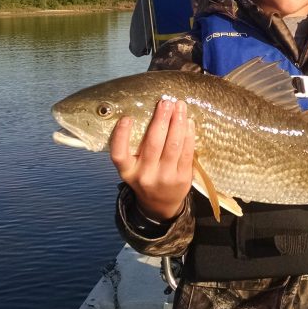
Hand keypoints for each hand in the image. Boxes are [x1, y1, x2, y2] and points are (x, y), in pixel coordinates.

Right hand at [110, 99, 195, 220]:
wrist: (160, 205)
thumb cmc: (146, 177)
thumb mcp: (133, 169)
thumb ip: (135, 148)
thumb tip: (149, 113)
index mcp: (128, 172)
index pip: (119, 154)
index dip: (121, 136)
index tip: (127, 118)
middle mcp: (145, 175)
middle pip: (153, 144)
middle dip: (160, 120)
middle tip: (165, 102)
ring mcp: (165, 178)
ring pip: (173, 146)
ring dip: (177, 123)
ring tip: (179, 106)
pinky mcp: (182, 178)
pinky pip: (187, 153)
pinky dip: (188, 135)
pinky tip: (188, 123)